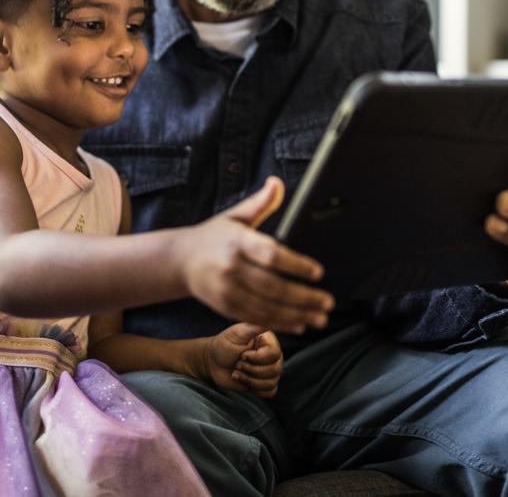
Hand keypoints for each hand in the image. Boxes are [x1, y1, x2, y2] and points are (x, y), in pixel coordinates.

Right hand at [180, 177, 334, 333]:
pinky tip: (299, 323)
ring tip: (320, 317)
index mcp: (238, 241)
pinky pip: (256, 318)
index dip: (296, 265)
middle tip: (327, 301)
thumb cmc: (214, 236)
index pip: (271, 255)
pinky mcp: (225, 307)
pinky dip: (279, 323)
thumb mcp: (236, 216)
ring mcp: (227, 290)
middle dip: (304, 297)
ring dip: (297, 314)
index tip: (317, 272)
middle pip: (273, 286)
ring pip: (267, 307)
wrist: (180, 261)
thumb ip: (261, 203)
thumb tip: (277, 183)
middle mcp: (232, 267)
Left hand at [198, 323, 282, 398]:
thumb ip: (253, 327)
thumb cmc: (224, 345)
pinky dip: (254, 388)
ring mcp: (270, 370)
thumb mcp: (236, 333)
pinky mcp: (265, 383)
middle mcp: (273, 355)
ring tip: (237, 370)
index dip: (257, 358)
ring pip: (271, 382)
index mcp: (269, 341)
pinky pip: (269, 392)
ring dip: (249, 379)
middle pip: (274, 370)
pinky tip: (243, 379)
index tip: (242, 354)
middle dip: (251, 369)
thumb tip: (268, 321)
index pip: (274, 354)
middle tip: (237, 363)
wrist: (213, 362)